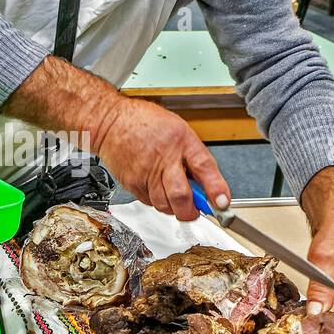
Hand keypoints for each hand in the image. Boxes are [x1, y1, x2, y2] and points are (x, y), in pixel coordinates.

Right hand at [96, 97, 229, 221]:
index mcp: (181, 140)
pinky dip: (157, 201)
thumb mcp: (179, 131)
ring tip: (174, 197)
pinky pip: (149, 202)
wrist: (111, 122)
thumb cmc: (146, 123)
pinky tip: (156, 187)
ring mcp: (145, 172)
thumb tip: (208, 185)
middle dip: (190, 211)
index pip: (204, 168)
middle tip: (195, 210)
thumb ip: (194, 158)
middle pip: (180, 197)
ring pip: (164, 205)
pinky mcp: (131, 183)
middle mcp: (163, 158)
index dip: (215, 189)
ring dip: (173, 208)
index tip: (222, 203)